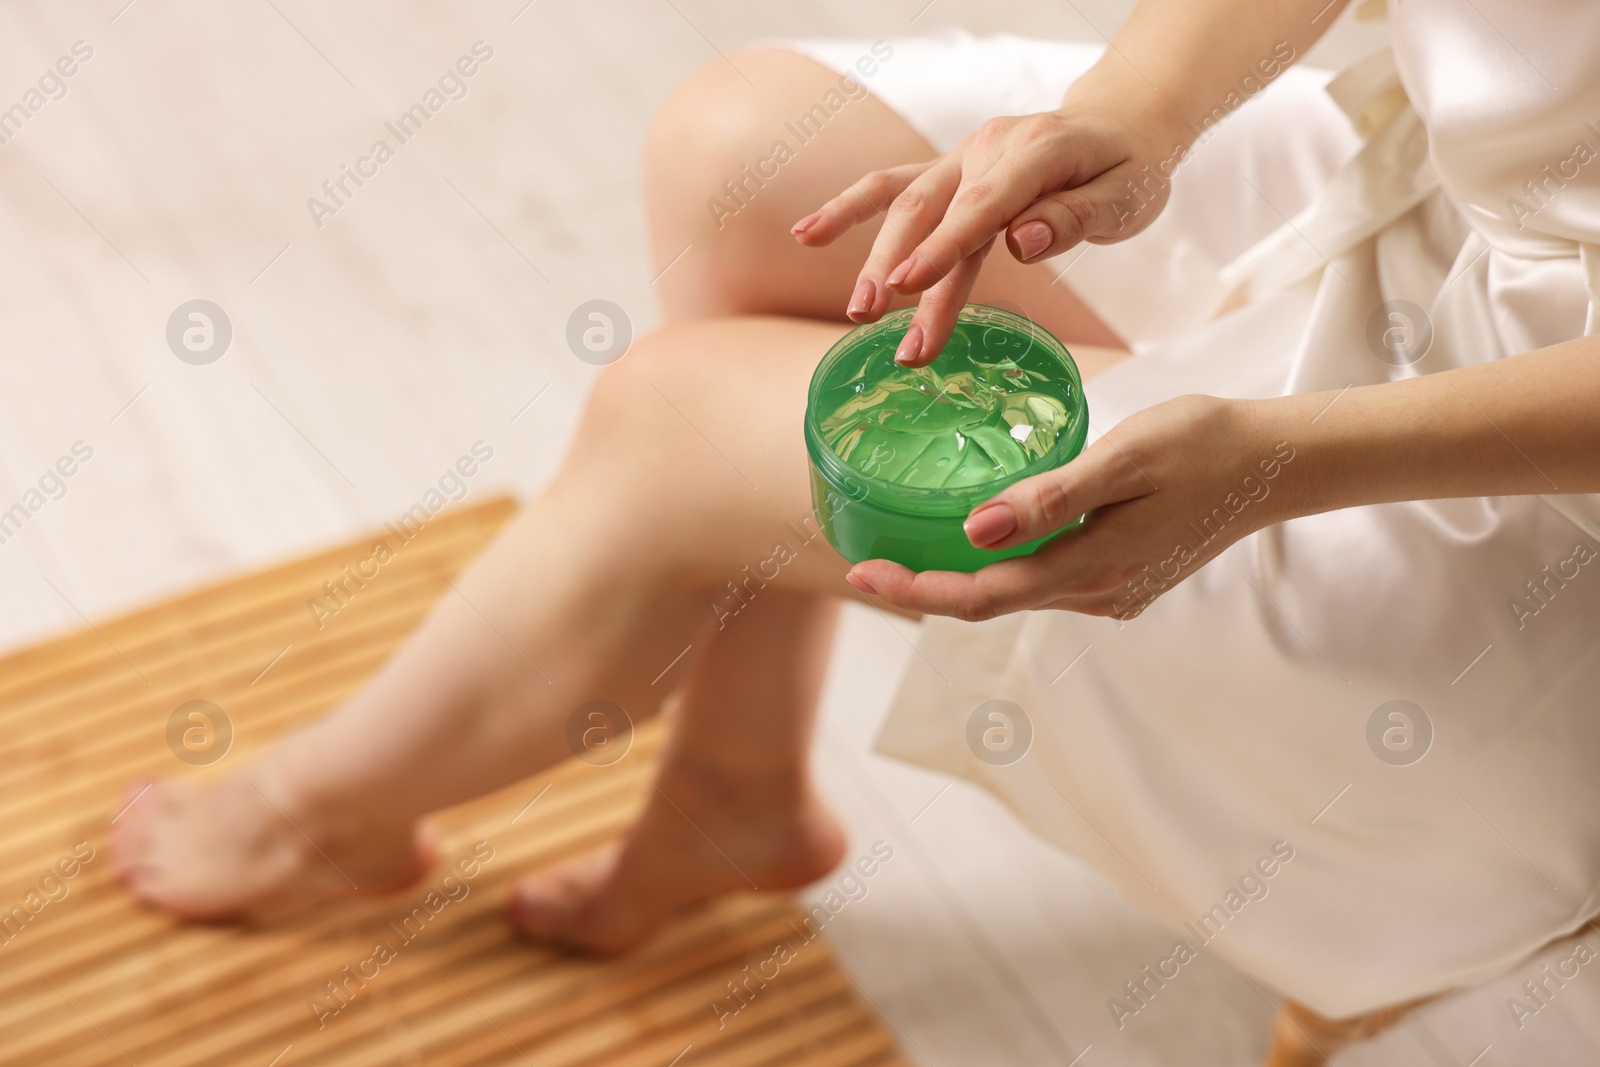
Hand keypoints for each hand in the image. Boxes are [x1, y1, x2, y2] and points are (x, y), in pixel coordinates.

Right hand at [791, 90, 1184, 364]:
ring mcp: (963, 156)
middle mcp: (989, 147)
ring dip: (873, 254)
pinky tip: (809, 234)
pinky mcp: (950, 170)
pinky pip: (893, 184)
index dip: (942, 248)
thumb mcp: (1125, 196)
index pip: (983, 206)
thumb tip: (1021, 245)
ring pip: (906, 201)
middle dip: (903, 271)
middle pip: (934, 210)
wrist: (1123, 123)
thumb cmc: (1130, 167)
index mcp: (1037, 151)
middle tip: (888, 335)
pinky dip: (849, 208)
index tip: (905, 287)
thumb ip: (1074, 218)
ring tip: (857, 310)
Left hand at [844, 396, 1298, 620]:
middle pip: (990, 603)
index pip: (980, 596)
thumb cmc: (1203, 443)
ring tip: (907, 548)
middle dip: (924, 587)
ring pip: (1018, 595)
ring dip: (961, 579)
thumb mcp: (1125, 456)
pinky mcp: (1124, 580)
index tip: (860, 572)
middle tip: (864, 560)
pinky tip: (983, 540)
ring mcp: (1113, 594)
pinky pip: (1047, 582)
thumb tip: (976, 530)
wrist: (1278, 463)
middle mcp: (1096, 595)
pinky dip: (1005, 569)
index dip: (915, 590)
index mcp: (1090, 568)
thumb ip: (1053, 496)